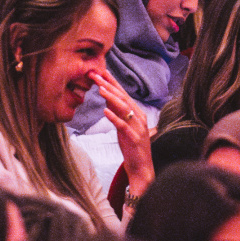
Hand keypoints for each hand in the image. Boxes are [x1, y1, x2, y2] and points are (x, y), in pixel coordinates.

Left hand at [93, 72, 154, 194]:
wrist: (142, 168)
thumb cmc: (132, 147)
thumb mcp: (123, 127)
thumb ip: (117, 112)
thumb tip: (107, 97)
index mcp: (138, 113)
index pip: (123, 94)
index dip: (112, 83)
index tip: (101, 72)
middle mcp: (140, 118)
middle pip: (123, 98)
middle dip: (109, 86)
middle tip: (96, 75)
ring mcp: (139, 128)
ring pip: (125, 109)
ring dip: (112, 98)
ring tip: (100, 89)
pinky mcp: (135, 139)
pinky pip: (124, 126)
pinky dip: (114, 118)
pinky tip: (105, 111)